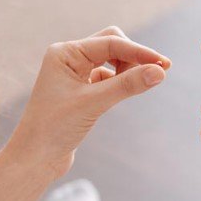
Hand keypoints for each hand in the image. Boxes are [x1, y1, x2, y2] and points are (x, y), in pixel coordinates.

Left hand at [7, 27, 170, 178]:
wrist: (35, 159)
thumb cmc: (55, 129)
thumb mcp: (94, 104)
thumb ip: (127, 85)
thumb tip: (159, 72)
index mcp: (65, 53)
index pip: (110, 42)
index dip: (139, 52)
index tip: (164, 64)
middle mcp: (68, 58)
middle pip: (112, 43)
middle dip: (134, 56)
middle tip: (158, 72)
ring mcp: (74, 73)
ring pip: (111, 60)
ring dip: (128, 69)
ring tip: (142, 85)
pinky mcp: (81, 90)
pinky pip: (108, 77)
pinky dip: (120, 82)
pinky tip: (126, 93)